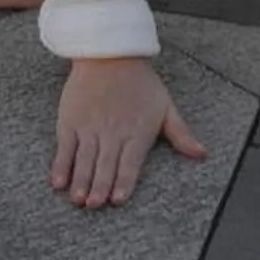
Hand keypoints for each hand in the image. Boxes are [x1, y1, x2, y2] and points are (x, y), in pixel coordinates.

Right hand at [53, 56, 204, 208]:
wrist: (110, 53)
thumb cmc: (140, 82)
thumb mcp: (166, 106)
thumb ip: (181, 134)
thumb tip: (202, 154)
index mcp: (136, 132)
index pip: (129, 163)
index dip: (123, 182)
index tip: (118, 200)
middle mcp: (112, 132)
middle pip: (105, 165)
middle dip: (99, 187)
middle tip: (94, 205)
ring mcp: (89, 127)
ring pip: (84, 159)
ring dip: (80, 181)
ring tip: (78, 199)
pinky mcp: (71, 121)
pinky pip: (65, 147)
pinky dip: (61, 165)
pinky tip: (58, 181)